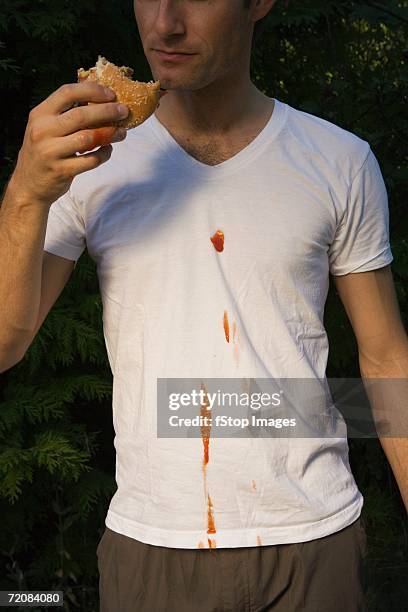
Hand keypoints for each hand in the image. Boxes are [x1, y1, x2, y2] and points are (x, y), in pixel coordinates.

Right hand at [10, 81, 128, 205]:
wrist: (28, 185)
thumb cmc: (44, 151)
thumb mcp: (46, 127)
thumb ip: (65, 113)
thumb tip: (99, 98)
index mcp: (40, 114)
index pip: (67, 93)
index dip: (92, 90)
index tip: (111, 94)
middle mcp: (43, 131)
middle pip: (81, 115)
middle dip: (107, 111)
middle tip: (124, 111)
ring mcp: (51, 152)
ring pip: (88, 138)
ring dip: (110, 134)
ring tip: (122, 133)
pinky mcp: (61, 170)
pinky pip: (91, 160)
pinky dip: (104, 154)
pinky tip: (108, 150)